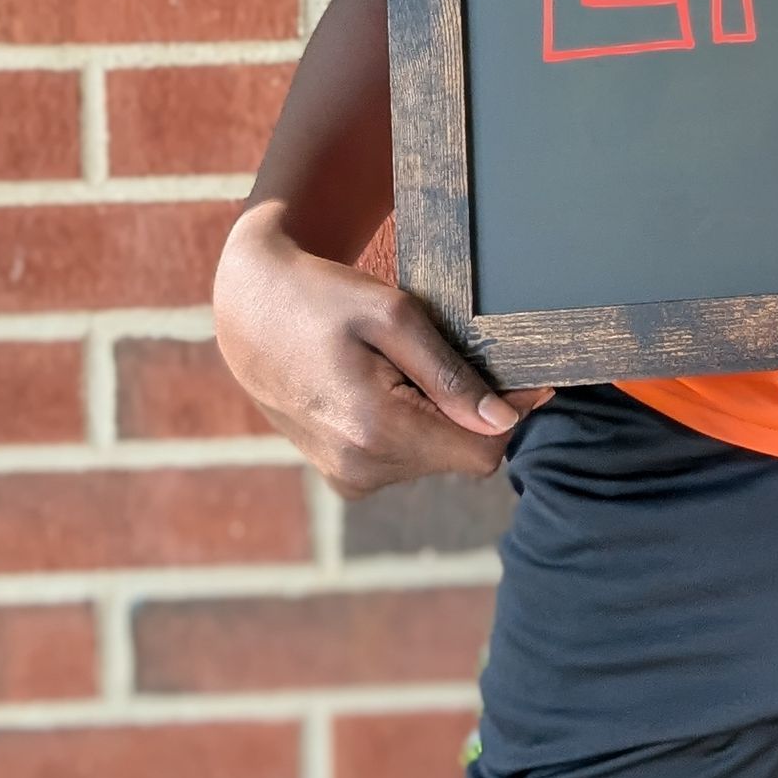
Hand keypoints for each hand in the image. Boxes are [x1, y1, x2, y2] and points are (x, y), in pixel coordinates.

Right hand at [214, 202, 549, 497]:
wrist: (252, 311)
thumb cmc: (324, 299)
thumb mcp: (393, 316)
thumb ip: (450, 374)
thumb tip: (503, 421)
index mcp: (376, 431)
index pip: (483, 450)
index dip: (513, 411)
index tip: (526, 372)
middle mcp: (362, 469)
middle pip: (462, 455)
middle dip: (473, 409)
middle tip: (455, 352)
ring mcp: (348, 479)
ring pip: (436, 457)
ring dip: (441, 416)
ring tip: (405, 365)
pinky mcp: (342, 477)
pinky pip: (405, 458)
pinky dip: (414, 425)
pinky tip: (389, 385)